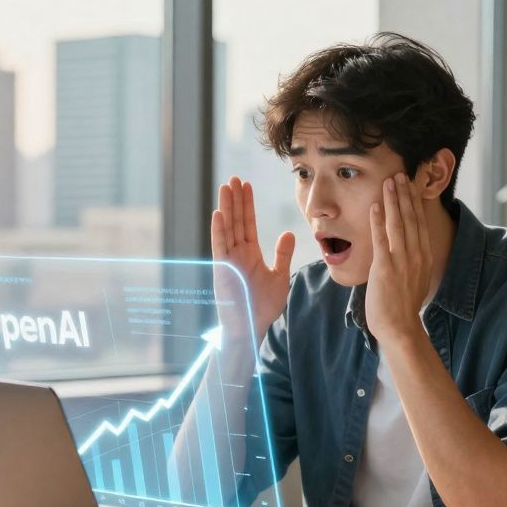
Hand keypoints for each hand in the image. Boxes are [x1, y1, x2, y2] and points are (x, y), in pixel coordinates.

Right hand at [210, 176, 295, 348]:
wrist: (250, 328)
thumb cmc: (262, 307)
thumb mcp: (279, 277)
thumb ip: (282, 254)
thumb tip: (288, 232)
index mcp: (250, 254)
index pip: (248, 224)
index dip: (247, 205)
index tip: (247, 186)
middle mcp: (237, 254)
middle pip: (235, 221)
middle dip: (235, 199)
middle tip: (234, 178)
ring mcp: (228, 261)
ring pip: (227, 228)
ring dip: (226, 207)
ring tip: (226, 187)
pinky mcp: (222, 270)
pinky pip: (220, 246)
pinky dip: (219, 230)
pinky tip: (219, 212)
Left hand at [366, 173, 432, 344]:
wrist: (399, 327)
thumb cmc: (402, 306)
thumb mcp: (415, 279)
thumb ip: (413, 261)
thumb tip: (410, 250)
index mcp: (424, 256)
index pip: (419, 222)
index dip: (414, 202)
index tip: (410, 185)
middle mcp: (416, 254)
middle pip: (411, 218)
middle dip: (405, 194)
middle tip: (400, 174)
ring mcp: (402, 260)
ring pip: (398, 224)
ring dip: (393, 201)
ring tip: (389, 182)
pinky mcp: (385, 268)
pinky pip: (381, 239)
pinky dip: (378, 221)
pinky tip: (376, 206)